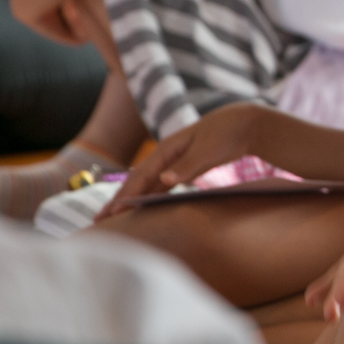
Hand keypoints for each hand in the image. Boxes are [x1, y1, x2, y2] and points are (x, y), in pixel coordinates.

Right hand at [96, 103, 262, 219]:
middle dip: (119, 199)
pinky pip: (161, 186)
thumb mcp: (208, 150)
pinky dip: (149, 197)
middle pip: (138, 181)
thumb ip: (187, 165)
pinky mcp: (184, 168)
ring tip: (113, 217)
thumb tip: (164, 179)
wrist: (244, 123)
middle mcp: (166, 156)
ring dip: (131, 199)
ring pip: (147, 184)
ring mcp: (174, 162)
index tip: (111, 212)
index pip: (140, 176)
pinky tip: (142, 208)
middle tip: (99, 220)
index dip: (126, 194)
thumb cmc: (226, 134)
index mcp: (167, 150)